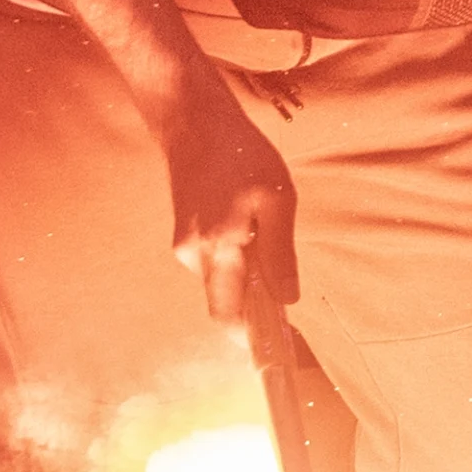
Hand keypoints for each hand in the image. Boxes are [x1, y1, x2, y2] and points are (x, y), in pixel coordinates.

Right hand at [165, 85, 298, 319]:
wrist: (193, 120)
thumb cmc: (240, 154)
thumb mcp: (276, 199)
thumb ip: (280, 253)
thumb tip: (287, 300)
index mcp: (217, 249)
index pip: (228, 317)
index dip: (252, 340)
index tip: (279, 351)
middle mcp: (193, 255)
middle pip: (224, 305)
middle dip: (253, 311)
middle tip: (286, 300)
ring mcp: (185, 246)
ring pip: (221, 283)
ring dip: (246, 279)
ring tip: (267, 237)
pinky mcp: (184, 235)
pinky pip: (214, 263)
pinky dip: (235, 260)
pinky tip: (249, 226)